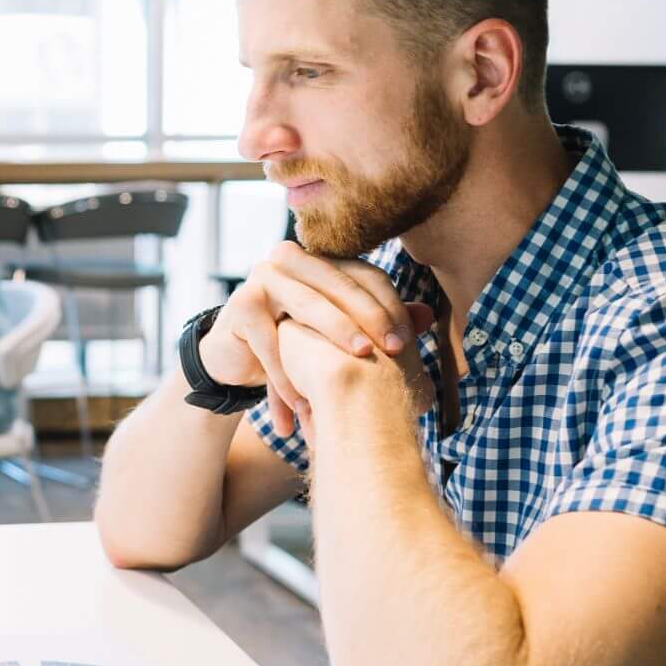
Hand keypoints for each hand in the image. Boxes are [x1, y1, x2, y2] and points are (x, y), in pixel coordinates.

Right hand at [197, 242, 432, 434]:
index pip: (365, 275)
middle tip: (390, 356)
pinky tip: (303, 406)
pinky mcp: (240, 307)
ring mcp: (262, 278)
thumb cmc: (294, 341)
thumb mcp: (336, 332)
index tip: (405, 345)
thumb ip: (377, 320)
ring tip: (351, 380)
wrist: (238, 358)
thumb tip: (427, 316)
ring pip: (306, 308)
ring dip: (329, 345)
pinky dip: (287, 376)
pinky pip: (270, 342)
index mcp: (321, 260)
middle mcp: (291, 259)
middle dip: (367, 322)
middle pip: (338, 286)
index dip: (388, 307)